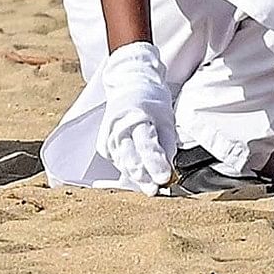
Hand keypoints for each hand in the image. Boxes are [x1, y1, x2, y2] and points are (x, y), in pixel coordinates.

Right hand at [96, 41, 176, 190]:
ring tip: (151, 189)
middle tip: (156, 190)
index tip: (164, 178)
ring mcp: (108, 137)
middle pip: (130, 158)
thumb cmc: (151, 100)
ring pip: (122, 163)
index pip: (146, 145)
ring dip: (137, 178)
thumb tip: (170, 166)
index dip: (155, 164)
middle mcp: (118, 129)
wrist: (129, 84)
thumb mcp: (166, 117)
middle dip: (143, 176)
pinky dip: (129, 170)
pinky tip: (140, 179)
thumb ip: (167, 142)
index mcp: (136, 117)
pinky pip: (118, 161)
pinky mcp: (104, 145)